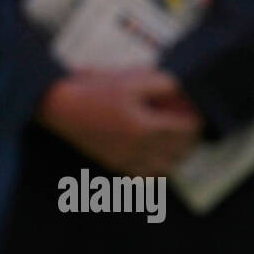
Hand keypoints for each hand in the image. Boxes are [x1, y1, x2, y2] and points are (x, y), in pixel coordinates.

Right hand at [36, 67, 202, 175]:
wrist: (58, 106)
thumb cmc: (91, 89)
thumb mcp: (130, 78)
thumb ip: (162, 83)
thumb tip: (183, 90)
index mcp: (144, 127)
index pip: (186, 129)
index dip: (195, 118)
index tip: (195, 108)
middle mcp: (138, 150)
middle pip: (181, 150)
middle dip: (191, 135)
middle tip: (190, 120)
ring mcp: (126, 160)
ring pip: (167, 167)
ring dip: (178, 153)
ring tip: (177, 137)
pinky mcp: (115, 165)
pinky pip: (146, 176)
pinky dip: (158, 167)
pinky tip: (156, 154)